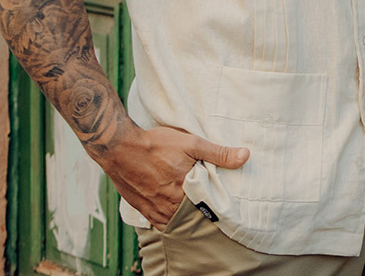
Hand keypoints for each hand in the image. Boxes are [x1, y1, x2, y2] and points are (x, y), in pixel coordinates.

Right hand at [91, 124, 248, 229]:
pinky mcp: (142, 209)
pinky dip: (170, 217)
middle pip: (192, 214)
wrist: (119, 147)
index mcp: (184, 192)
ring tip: (193, 202)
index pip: (208, 206)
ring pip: (176, 219)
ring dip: (186, 214)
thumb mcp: (191, 143)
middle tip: (208, 200)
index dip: (216, 203)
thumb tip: (245, 156)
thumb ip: (218, 153)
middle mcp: (169, 206)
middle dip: (201, 209)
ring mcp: (154, 210)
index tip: (223, 199)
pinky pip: (160, 221)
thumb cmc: (156, 144)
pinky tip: (176, 207)